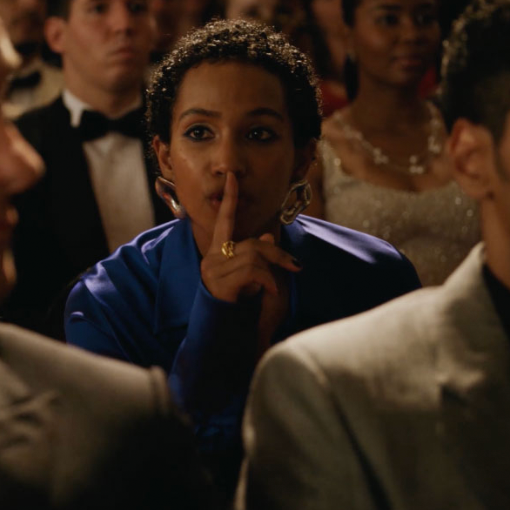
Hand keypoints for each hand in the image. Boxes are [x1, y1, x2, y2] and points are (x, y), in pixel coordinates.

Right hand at [200, 173, 300, 303]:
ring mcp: (214, 269)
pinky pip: (253, 271)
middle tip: (297, 267)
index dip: (230, 199)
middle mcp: (213, 257)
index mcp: (218, 251)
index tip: (232, 178)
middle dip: (278, 255)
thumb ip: (257, 257)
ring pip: (255, 255)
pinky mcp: (219, 281)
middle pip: (253, 243)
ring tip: (273, 288)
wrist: (224, 331)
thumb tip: (267, 238)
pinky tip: (270, 292)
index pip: (224, 220)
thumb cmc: (238, 304)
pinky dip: (267, 281)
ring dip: (272, 271)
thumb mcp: (251, 277)